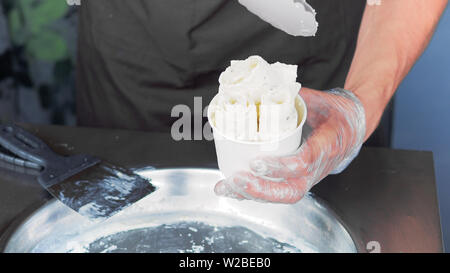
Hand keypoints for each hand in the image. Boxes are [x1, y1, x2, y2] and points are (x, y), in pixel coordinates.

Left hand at [214, 87, 365, 202]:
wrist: (351, 130)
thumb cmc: (336, 115)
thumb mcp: (322, 101)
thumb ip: (297, 96)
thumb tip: (269, 86)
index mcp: (326, 147)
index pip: (303, 163)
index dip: (279, 167)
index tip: (256, 163)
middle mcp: (316, 169)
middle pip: (289, 191)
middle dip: (260, 189)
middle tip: (235, 179)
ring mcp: (307, 178)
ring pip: (280, 196)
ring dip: (250, 194)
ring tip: (225, 187)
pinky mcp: (297, 180)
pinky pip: (275, 192)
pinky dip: (251, 193)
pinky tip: (231, 189)